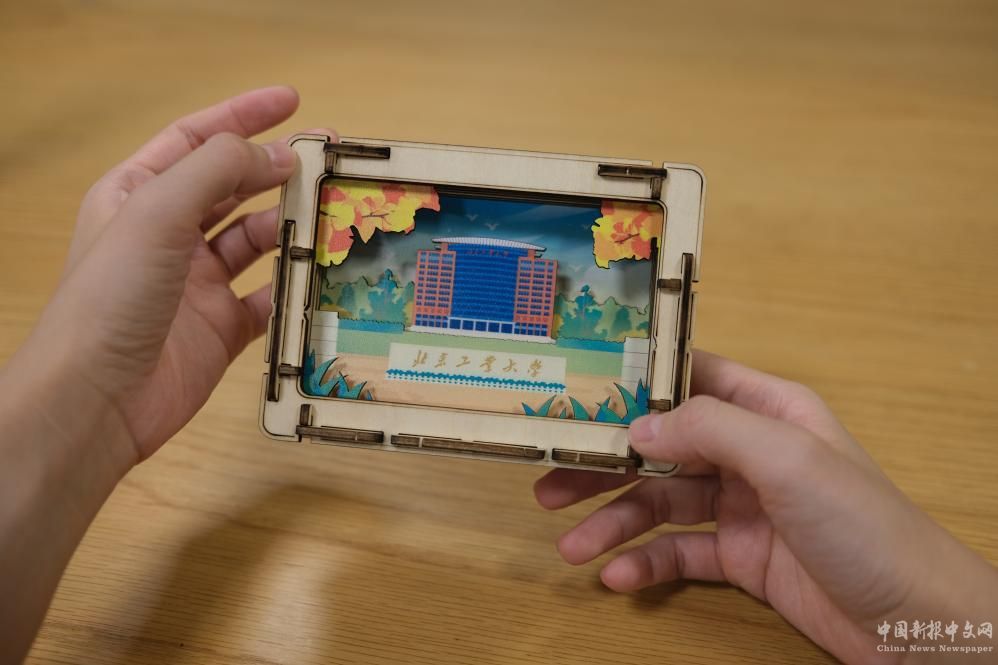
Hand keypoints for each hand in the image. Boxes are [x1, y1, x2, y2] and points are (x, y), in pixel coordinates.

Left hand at [14, 86, 333, 463]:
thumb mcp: (157, 213)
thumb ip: (215, 170)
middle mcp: (168, 234)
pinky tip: (318, 274)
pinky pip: (268, 298)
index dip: (242, 116)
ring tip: (333, 214)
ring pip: (256, 241)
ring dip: (290, 226)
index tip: (293, 101)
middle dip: (277, 169)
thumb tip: (276, 153)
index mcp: (138, 195)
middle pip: (232, 187)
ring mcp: (197, 283)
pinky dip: (293, 286)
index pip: (195, 140)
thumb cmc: (111, 297)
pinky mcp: (222, 327)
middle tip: (328, 159)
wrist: (98, 397)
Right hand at [535, 350, 997, 662]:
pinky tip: (618, 576)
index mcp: (768, 409)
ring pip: (660, 504)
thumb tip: (636, 427)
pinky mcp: (740, 557)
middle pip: (661, 447)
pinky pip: (679, 552)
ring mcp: (742, 507)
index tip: (578, 391)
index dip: (635, 382)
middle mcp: (750, 452)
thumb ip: (710, 430)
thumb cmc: (865, 524)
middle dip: (606, 464)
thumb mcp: (787, 459)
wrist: (915, 620)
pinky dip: (646, 562)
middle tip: (550, 480)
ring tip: (570, 544)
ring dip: (614, 521)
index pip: (690, 378)